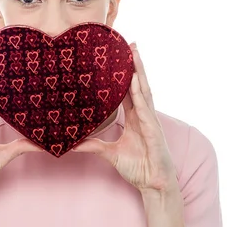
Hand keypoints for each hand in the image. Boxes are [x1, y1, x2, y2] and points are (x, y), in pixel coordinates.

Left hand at [72, 43, 176, 191]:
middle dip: (134, 64)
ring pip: (144, 91)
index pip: (127, 91)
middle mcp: (142, 115)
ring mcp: (150, 120)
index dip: (123, 74)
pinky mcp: (153, 130)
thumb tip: (73, 143)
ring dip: (140, 71)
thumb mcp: (109, 153)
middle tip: (128, 43)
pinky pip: (145, 108)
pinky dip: (140, 94)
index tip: (116, 57)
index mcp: (133, 118)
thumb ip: (93, 145)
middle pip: (137, 84)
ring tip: (134, 52)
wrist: (153, 183)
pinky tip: (136, 81)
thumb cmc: (137, 167)